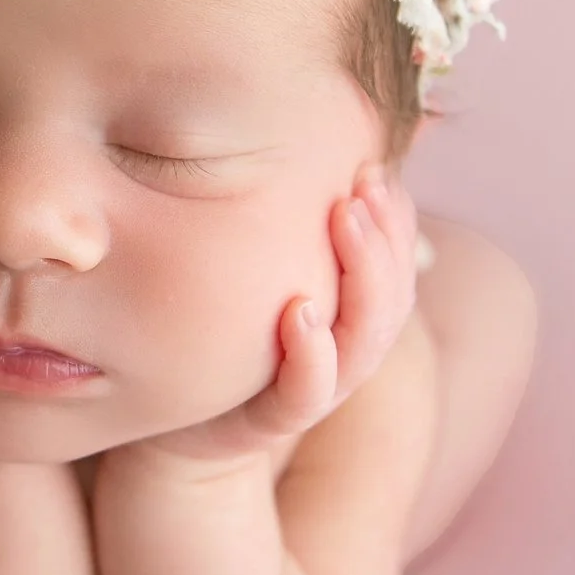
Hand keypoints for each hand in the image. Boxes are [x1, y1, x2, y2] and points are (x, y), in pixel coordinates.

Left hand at [122, 163, 421, 473]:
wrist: (178, 428)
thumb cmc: (222, 333)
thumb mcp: (258, 268)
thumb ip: (284, 222)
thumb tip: (301, 145)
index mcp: (349, 314)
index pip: (396, 264)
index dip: (396, 220)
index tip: (375, 168)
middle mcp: (343, 351)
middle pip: (391, 297)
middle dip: (384, 237)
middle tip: (365, 183)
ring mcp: (314, 386)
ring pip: (364, 340)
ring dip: (362, 277)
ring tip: (345, 218)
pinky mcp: (273, 420)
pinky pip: (307, 394)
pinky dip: (313, 356)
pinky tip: (300, 312)